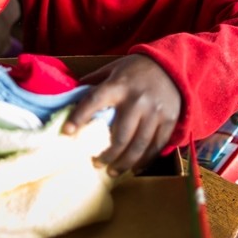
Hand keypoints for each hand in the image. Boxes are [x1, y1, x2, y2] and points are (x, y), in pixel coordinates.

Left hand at [63, 54, 181, 176]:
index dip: (79, 117)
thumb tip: (70, 97)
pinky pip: (156, 146)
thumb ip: (94, 82)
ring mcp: (155, 112)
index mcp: (119, 85)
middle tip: (96, 163)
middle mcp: (137, 100)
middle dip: (106, 155)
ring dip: (123, 163)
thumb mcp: (112, 69)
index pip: (94, 101)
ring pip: (138, 146)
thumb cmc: (136, 69)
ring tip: (112, 171)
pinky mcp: (169, 121)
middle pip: (120, 136)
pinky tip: (134, 168)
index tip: (67, 132)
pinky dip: (144, 161)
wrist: (170, 66)